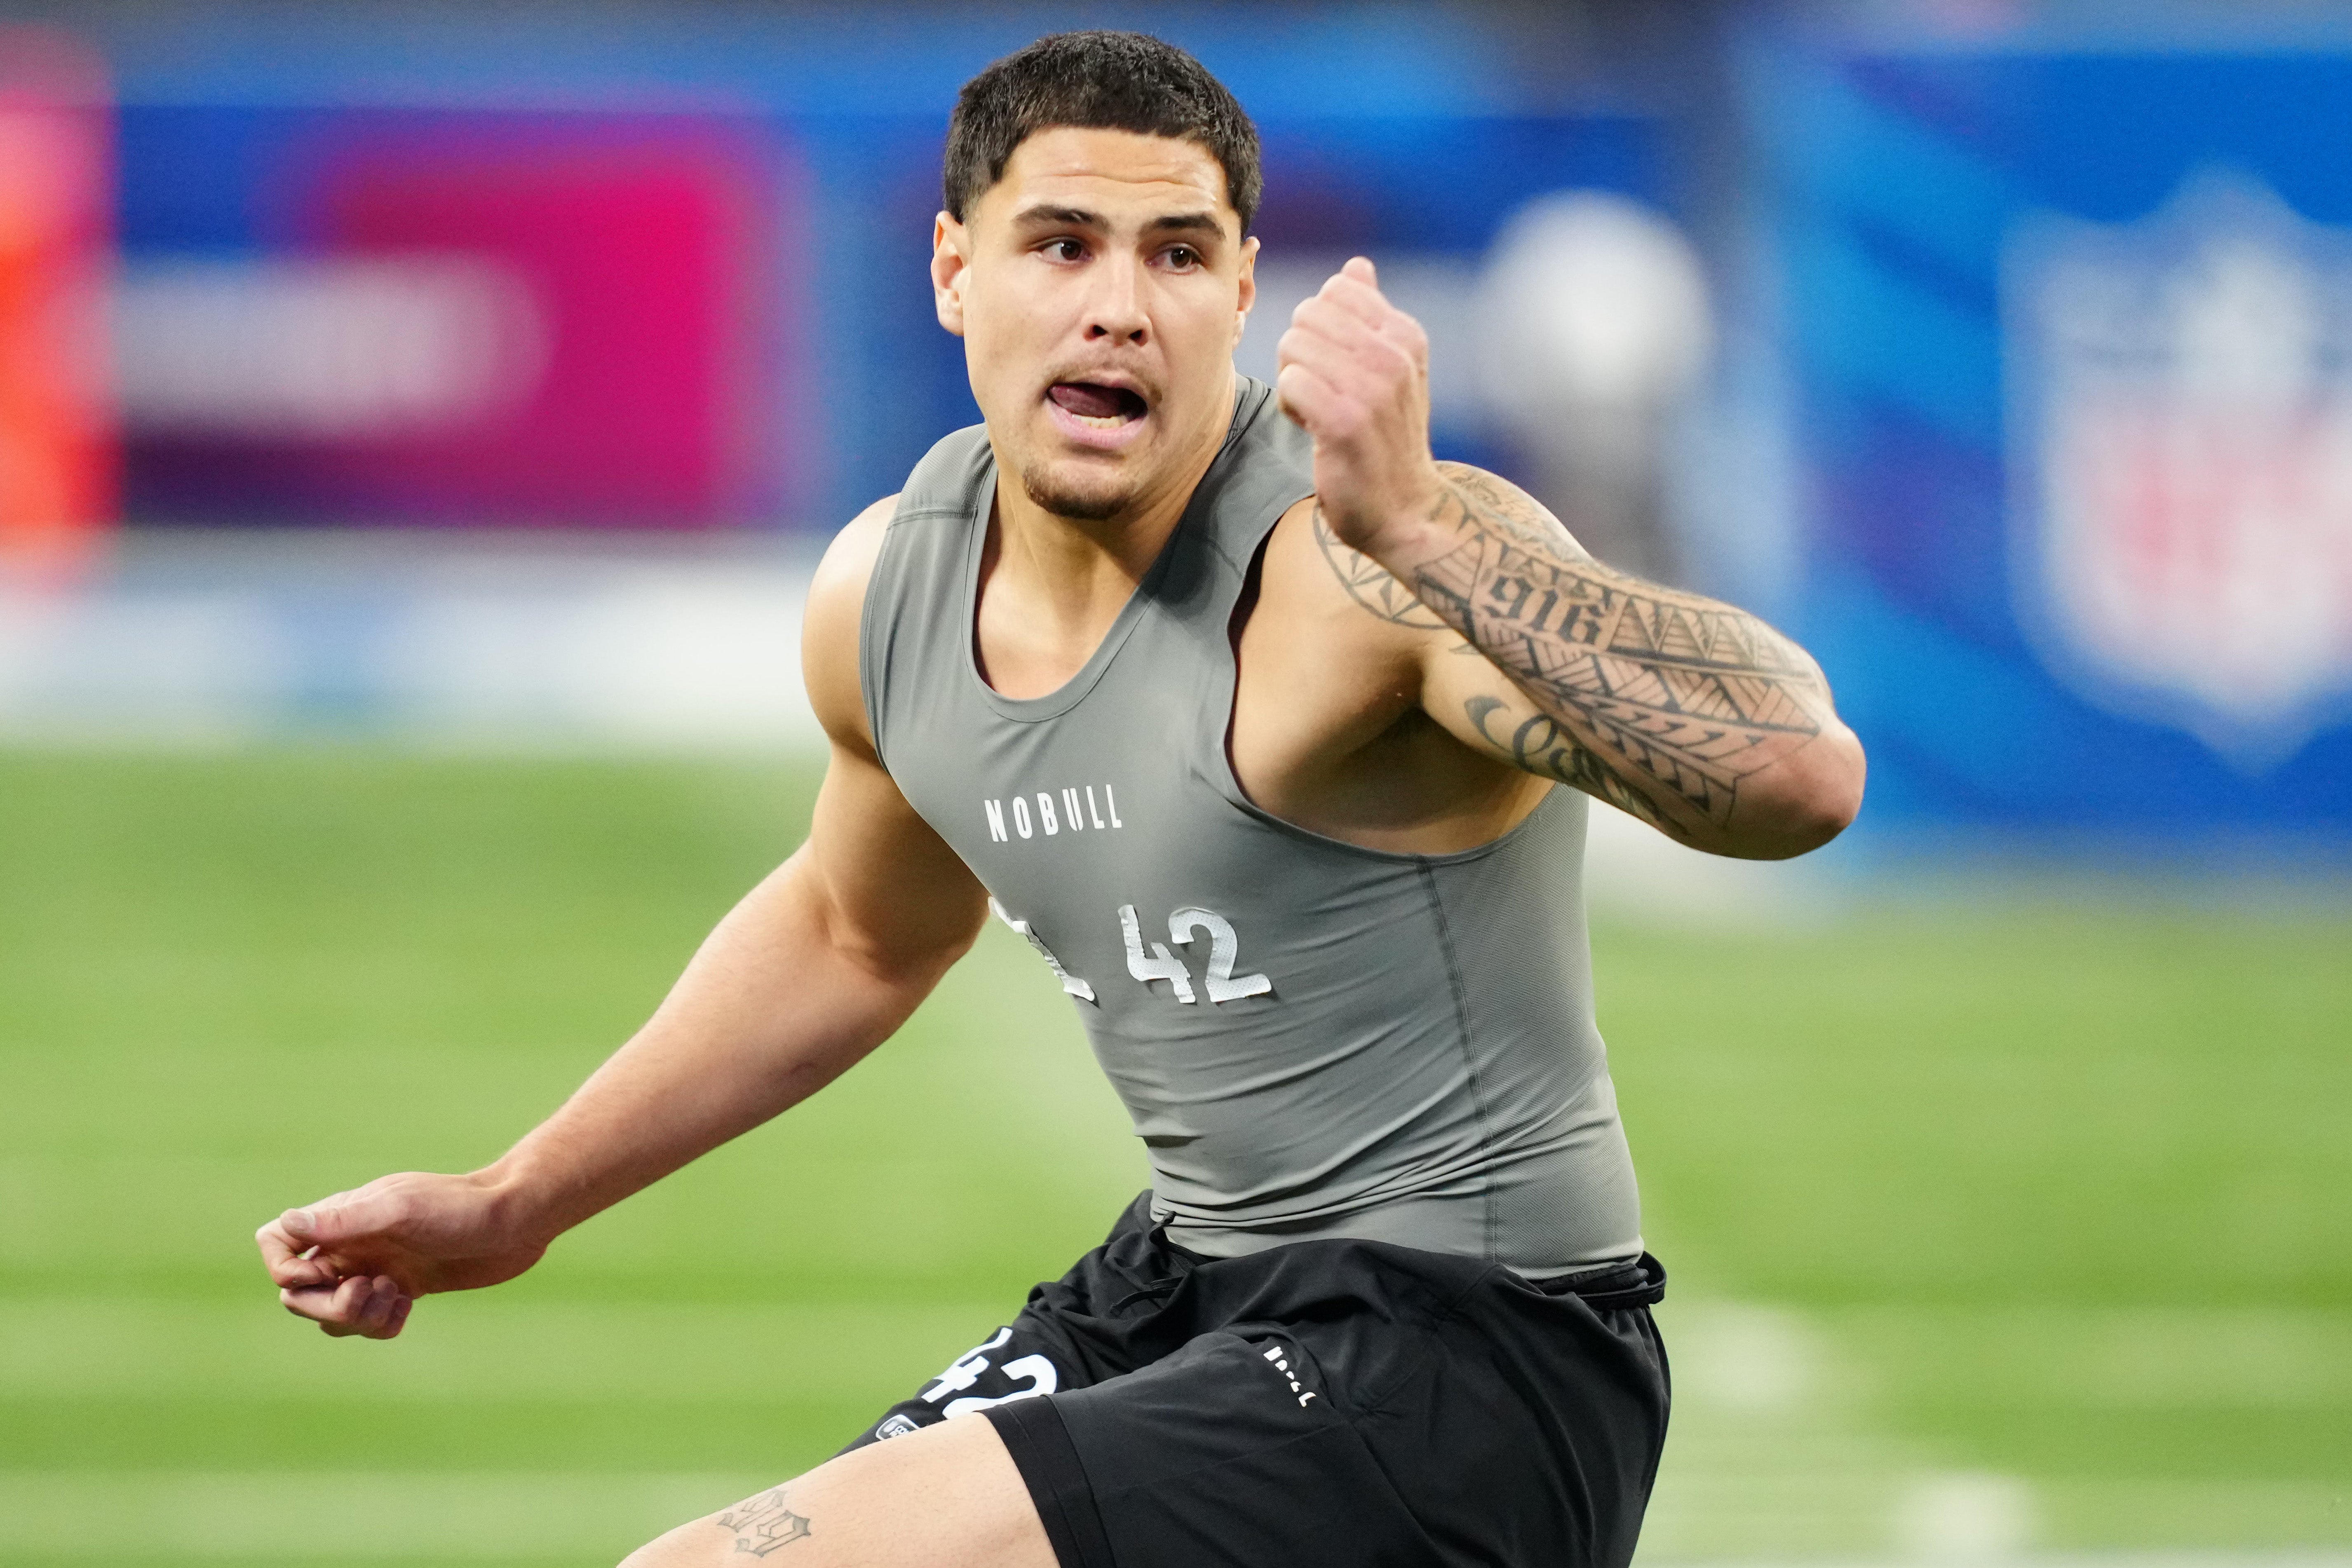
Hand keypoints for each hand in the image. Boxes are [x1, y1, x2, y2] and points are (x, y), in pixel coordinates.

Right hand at [255, 1170, 548, 1339]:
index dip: (282, 1268)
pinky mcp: (406, 1289)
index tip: (317, 1275)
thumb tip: (286, 1222)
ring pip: (334, 1314)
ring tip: (396, 1297)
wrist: (516, 1219)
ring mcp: (378, 1267)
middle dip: (326, 1306)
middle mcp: (354, 1244)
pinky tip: (409, 1307)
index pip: (277, 1242)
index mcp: (343, 1219)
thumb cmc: (459, 1208)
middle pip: (301, 1293)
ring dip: (355, 1319)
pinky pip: (370, 1323)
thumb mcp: (400, 1211)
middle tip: (371, 1291)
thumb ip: (344, 1221)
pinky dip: (381, 1325)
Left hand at [1274, 256, 1445, 557]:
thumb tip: (1356, 267)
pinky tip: (1313, 428)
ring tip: (1320, 410)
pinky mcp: (1345, 423)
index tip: (1338, 364)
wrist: (1405, 510)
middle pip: (1308, 314)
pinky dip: (1291, 406)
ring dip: (1295, 379)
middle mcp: (1395, 356)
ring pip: (1295, 345)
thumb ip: (1372, 315)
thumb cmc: (1387, 438)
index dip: (1322, 326)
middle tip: (1322, 389)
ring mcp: (1373, 389)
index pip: (1337, 289)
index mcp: (1406, 335)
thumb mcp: (1393, 369)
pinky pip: (1291, 383)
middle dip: (1302, 351)